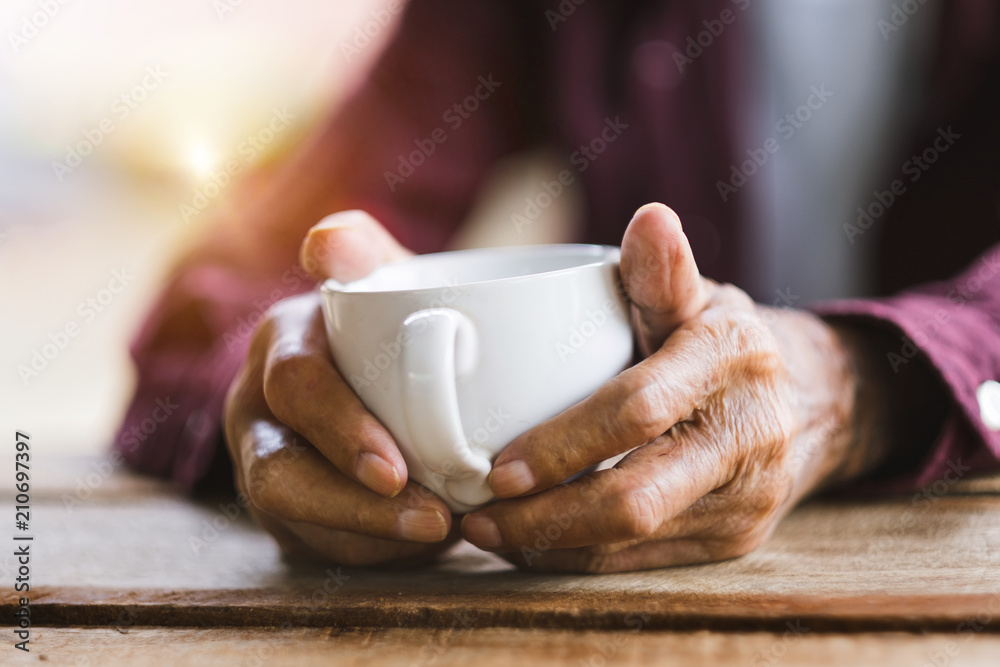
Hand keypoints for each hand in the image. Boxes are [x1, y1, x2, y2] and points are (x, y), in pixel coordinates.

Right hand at [224, 210, 460, 566]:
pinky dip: (370, 551)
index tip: (397, 469)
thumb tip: (327, 241)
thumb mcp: (380, 278)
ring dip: (367, 538)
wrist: (378, 363)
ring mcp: (261, 461)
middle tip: (437, 519)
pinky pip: (313, 544)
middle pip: (279, 472)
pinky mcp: (282, 507)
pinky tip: (422, 545)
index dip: (340, 429)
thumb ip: (362, 252)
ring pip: (292, 519)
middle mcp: (255, 406)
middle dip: (353, 505)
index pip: (296, 386)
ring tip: (441, 537)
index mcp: (282, 343)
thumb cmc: (388, 321)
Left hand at [460, 203, 889, 571]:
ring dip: (552, 546)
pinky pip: (647, 564)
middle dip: (545, 519)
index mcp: (731, 362)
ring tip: (487, 534)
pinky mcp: (735, 541)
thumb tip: (650, 217)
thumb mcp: (701, 298)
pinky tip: (534, 545)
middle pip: (636, 501)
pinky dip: (582, 558)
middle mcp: (747, 440)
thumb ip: (662, 272)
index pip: (637, 410)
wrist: (812, 403)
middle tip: (475, 518)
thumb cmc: (725, 343)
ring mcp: (746, 502)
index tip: (494, 468)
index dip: (562, 444)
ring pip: (635, 544)